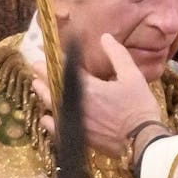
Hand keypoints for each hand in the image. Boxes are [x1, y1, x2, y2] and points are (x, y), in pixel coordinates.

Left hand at [32, 35, 161, 156]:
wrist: (142, 140)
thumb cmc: (138, 106)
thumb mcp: (132, 76)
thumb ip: (117, 55)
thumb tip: (105, 37)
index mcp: (89, 87)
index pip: (64, 69)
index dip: (53, 59)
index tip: (43, 52)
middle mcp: (76, 104)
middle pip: (52, 87)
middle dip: (43, 76)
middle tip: (34, 67)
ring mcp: (75, 122)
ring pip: (51, 106)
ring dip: (42, 94)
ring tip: (36, 86)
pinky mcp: (78, 136)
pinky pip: (56, 128)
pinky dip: (48, 121)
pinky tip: (45, 117)